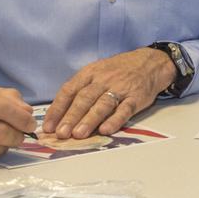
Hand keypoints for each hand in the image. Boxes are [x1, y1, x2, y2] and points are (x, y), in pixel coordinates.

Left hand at [42, 48, 174, 138]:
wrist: (150, 63)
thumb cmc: (118, 71)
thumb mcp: (97, 72)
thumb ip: (81, 90)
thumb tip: (60, 116)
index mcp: (90, 72)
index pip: (69, 90)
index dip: (58, 108)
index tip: (48, 126)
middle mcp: (103, 79)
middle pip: (84, 98)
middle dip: (71, 117)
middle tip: (61, 134)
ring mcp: (121, 88)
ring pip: (102, 104)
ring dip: (89, 120)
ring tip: (78, 134)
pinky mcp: (136, 97)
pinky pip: (124, 109)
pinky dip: (115, 120)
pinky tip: (105, 130)